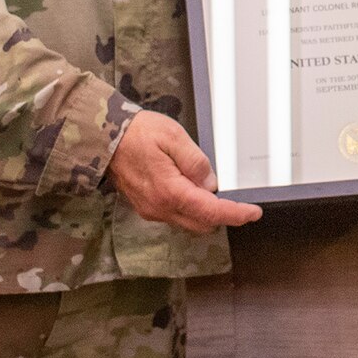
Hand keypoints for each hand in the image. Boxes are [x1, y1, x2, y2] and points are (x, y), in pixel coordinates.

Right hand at [108, 111, 261, 233]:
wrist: (104, 138)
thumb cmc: (138, 133)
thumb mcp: (174, 136)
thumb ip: (195, 162)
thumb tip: (210, 183)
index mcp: (170, 191)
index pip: (210, 211)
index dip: (235, 214)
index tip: (253, 212)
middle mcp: (160, 208)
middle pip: (201, 223)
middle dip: (222, 214)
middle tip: (236, 197)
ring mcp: (151, 210)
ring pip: (188, 221)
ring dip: (204, 210)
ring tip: (207, 184)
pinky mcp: (146, 207)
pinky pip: (175, 214)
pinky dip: (189, 206)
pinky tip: (190, 186)